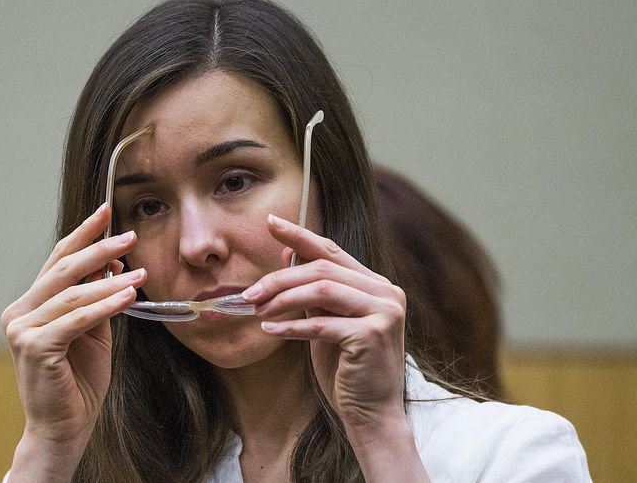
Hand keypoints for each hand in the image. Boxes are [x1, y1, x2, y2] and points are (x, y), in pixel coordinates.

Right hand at [0, 203, 146, 480]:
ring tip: (140, 270)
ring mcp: (21, 329)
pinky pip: (76, 319)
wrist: (64, 426)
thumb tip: (113, 262)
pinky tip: (127, 296)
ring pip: (72, 294)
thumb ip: (97, 298)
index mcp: (30, 305)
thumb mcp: (93, 331)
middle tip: (129, 235)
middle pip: (63, 270)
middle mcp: (19, 312)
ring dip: (109, 280)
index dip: (83, 235)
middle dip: (99, 248)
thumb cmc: (79, 381)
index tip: (106, 212)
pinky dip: (104, 305)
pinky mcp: (33, 347)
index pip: (58, 260)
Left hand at [243, 214, 406, 429]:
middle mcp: (386, 292)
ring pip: (322, 289)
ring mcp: (384, 311)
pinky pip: (322, 323)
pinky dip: (292, 326)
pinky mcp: (373, 334)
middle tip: (250, 293)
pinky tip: (270, 330)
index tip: (270, 222)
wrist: (372, 414)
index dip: (300, 235)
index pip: (332, 250)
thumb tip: (288, 253)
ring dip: (283, 299)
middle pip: (323, 269)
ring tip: (258, 311)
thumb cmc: (347, 370)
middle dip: (280, 278)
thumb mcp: (327, 322)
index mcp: (376, 285)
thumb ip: (313, 290)